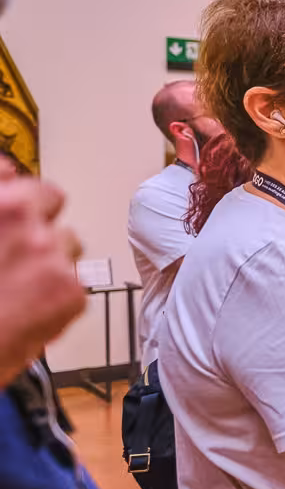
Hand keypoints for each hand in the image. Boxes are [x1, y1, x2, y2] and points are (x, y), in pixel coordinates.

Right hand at [0, 169, 85, 385]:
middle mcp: (20, 217)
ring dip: (50, 259)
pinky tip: (27, 315)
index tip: (8, 208)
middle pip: (50, 196)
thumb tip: (7, 176)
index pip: (12, 174)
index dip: (10, 194)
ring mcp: (49, 253)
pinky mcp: (71, 291)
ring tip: (16, 290)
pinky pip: (73, 282)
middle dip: (39, 219)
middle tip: (18, 250)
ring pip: (68, 242)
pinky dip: (57, 297)